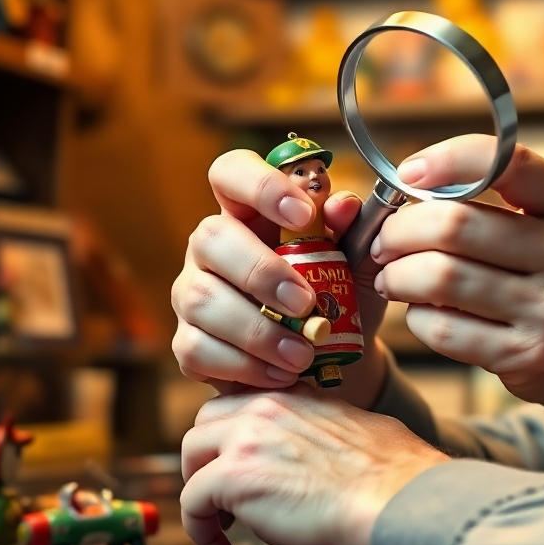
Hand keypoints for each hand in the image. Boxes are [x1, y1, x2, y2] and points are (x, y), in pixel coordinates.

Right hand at [171, 150, 388, 404]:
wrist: (333, 359)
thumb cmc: (339, 294)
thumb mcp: (355, 260)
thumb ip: (350, 231)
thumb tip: (344, 203)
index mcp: (250, 210)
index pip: (231, 171)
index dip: (261, 185)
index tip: (304, 214)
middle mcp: (212, 245)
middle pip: (211, 236)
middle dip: (261, 271)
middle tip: (307, 302)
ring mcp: (193, 292)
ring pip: (202, 299)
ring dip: (258, 329)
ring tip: (303, 351)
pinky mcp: (188, 342)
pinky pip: (199, 349)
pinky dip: (247, 365)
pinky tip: (283, 373)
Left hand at [180, 386, 447, 544]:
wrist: (396, 500)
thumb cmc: (392, 477)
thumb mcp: (358, 430)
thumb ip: (326, 430)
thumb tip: (324, 454)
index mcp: (299, 394)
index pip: (244, 398)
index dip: (235, 432)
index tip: (240, 462)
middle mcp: (269, 405)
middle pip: (208, 419)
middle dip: (209, 455)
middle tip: (225, 494)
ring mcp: (248, 436)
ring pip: (192, 452)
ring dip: (200, 489)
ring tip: (222, 524)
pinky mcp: (234, 475)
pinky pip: (191, 503)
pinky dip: (201, 534)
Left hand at [374, 135, 543, 459]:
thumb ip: (511, 192)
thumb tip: (419, 180)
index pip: (508, 163)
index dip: (447, 161)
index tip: (410, 173)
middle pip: (456, 225)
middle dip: (403, 228)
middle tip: (387, 238)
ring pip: (441, 278)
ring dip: (399, 274)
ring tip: (391, 274)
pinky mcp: (530, 359)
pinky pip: (444, 329)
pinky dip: (417, 316)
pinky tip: (419, 310)